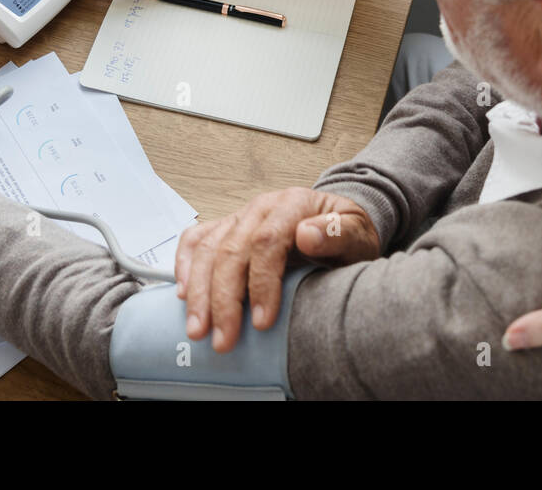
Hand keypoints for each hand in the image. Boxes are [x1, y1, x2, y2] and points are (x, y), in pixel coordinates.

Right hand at [175, 187, 379, 352]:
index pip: (268, 241)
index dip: (261, 283)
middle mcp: (261, 207)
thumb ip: (338, 233)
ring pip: (208, 248)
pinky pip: (196, 239)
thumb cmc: (346, 233)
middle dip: (223, 299)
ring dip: (198, 291)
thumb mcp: (358, 234)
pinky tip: (183, 292)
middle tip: (223, 338)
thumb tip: (308, 234)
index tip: (261, 321)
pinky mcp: (226, 227)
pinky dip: (184, 264)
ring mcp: (240, 216)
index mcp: (293, 204)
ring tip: (198, 328)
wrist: (338, 222)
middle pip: (231, 249)